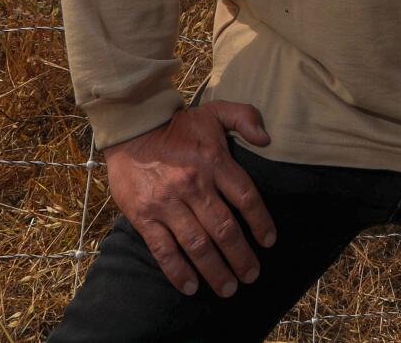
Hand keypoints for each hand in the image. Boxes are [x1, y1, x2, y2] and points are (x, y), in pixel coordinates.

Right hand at [103, 100, 277, 297]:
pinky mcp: (144, 216)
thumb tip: (267, 140)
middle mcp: (193, 184)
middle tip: (252, 275)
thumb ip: (245, 118)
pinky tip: (191, 286)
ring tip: (228, 288)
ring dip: (215, 270)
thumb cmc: (179, 124)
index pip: (245, 197)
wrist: (132, 127)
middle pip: (224, 228)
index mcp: (214, 161)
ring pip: (197, 244)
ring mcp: (167, 203)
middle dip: (241, 257)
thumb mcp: (215, 111)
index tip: (269, 241)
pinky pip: (164, 250)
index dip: (260, 221)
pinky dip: (178, 271)